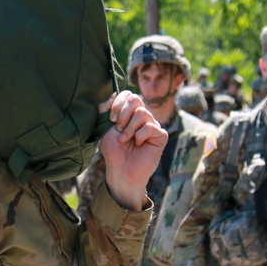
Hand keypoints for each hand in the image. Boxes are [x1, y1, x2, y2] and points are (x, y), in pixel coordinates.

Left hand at [98, 91, 166, 208]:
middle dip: (122, 114)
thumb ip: (108, 111)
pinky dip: (139, 136)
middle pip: (135, 99)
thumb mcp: (106, 128)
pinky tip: (138, 144)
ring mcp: (152, 125)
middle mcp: (143, 117)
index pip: (128, 94)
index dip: (117, 103)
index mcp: (130, 113)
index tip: (111, 118)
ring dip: (129, 128)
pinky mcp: (161, 136)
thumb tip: (113, 94)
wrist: (121, 171)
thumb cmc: (115, 152)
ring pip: (142, 112)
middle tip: (119, 128)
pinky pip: (150, 127)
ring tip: (126, 140)